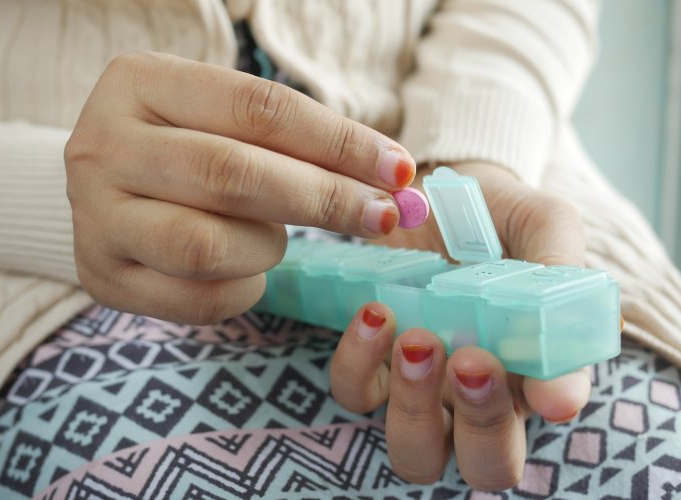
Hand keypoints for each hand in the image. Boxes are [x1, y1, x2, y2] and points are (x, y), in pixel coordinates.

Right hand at [65, 52, 416, 323]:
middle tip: (380, 216)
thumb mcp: (224, 119)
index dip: (338, 142)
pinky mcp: (100, 275)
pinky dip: (243, 290)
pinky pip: (195, 299)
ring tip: (274, 238)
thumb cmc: (185, 145)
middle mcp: (103, 145)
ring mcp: (93, 216)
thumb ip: (298, 141)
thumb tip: (396, 180)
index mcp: (140, 82)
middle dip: (323, 200)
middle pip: (232, 175)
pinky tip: (247, 271)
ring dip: (267, 248)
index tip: (398, 169)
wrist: (106, 187)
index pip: (257, 108)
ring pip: (207, 246)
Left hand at [330, 162, 591, 489]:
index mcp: (533, 364)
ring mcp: (420, 385)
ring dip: (415, 406)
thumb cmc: (497, 215)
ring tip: (417, 339)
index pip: (550, 412)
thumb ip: (559, 276)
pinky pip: (355, 394)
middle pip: (486, 464)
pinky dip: (358, 364)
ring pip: (415, 451)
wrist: (432, 186)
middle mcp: (478, 392)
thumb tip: (563, 387)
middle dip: (481, 426)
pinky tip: (374, 313)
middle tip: (471, 360)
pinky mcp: (370, 363)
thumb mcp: (542, 225)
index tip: (544, 387)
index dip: (549, 407)